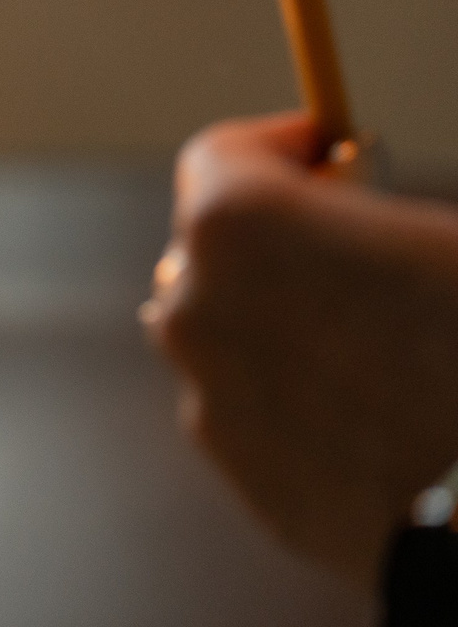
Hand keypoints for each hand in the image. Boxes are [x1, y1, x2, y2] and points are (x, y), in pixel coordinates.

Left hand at [144, 114, 457, 584]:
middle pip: (218, 251)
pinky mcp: (246, 478)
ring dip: (290, 326)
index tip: (334, 153)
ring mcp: (210, 400)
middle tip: (364, 248)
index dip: (281, 148)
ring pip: (237, 338)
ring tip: (385, 342)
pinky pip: (268, 418)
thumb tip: (359, 232)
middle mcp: (194, 307)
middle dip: (283, 242)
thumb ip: (377, 215)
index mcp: (238, 225)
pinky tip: (388, 418)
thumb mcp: (449, 243)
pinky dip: (309, 406)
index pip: (222, 158)